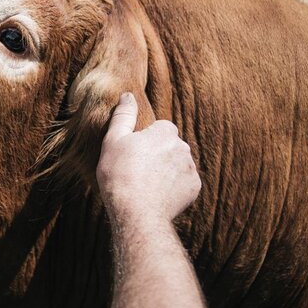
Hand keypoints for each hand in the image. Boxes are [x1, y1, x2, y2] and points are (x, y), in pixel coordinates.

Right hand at [96, 93, 200, 222]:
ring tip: (146, 185)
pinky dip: (173, 187)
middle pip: (169, 146)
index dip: (144, 140)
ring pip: (177, 164)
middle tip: (137, 170)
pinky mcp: (194, 188)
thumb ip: (123, 116)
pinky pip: (184, 183)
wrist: (137, 212)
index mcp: (165, 132)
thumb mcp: (113, 141)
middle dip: (158, 154)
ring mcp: (191, 168)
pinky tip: (157, 195)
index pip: (159, 128)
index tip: (132, 154)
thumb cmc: (120, 175)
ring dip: (166, 170)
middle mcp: (183, 147)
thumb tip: (127, 95)